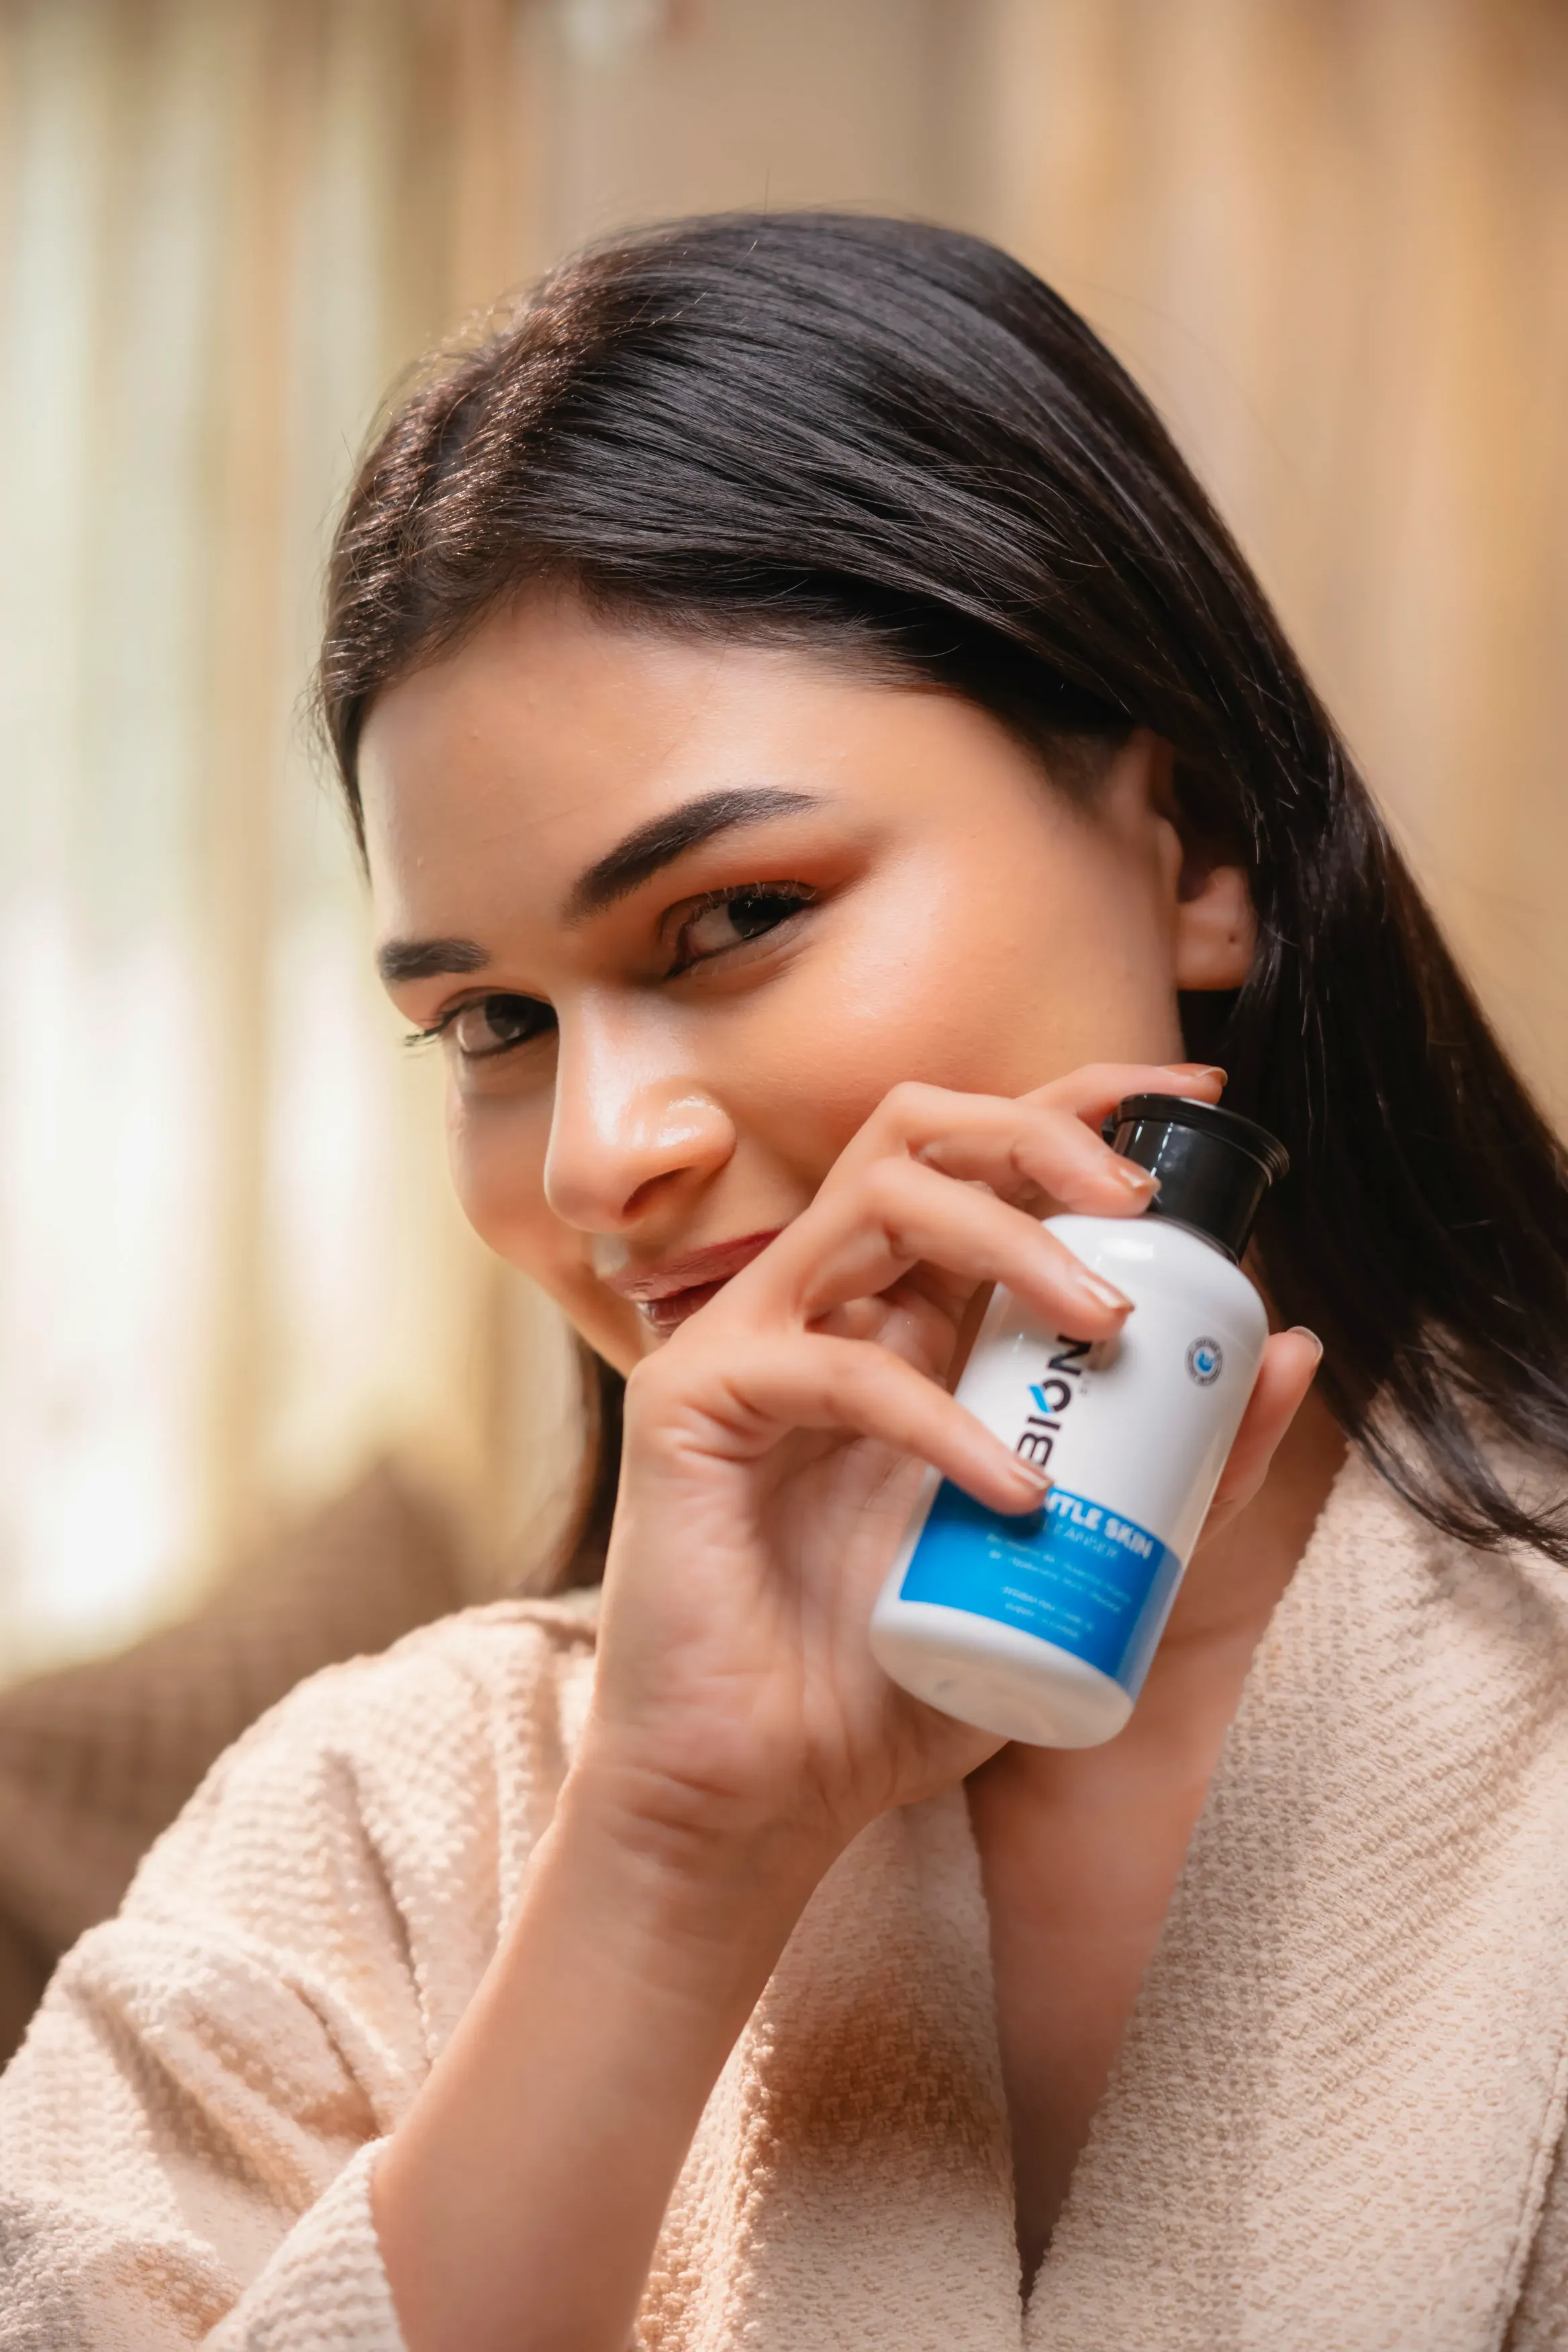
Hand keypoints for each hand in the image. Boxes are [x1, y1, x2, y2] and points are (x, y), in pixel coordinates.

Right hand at [575, 1061, 1316, 1883]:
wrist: (762, 1796)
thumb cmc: (897, 1677)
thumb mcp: (1077, 1563)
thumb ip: (1180, 1470)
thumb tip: (1292, 1348)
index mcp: (906, 1320)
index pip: (984, 1161)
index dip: (1080, 1107)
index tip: (1194, 1100)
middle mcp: (829, 1304)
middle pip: (920, 1132)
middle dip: (1042, 1133)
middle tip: (1140, 1199)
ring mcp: (755, 1339)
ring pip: (875, 1200)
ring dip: (1008, 1238)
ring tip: (1107, 1323)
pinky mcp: (698, 1403)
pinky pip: (832, 1368)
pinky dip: (941, 1420)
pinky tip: (1016, 1492)